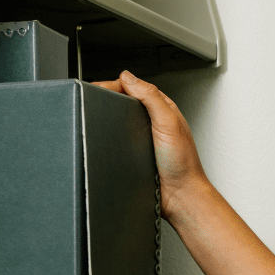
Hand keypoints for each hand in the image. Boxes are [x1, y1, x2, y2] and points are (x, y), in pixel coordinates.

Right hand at [90, 70, 209, 219]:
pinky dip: (109, 139)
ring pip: (119, 121)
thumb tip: (129, 77)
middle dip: (109, 99)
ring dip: (107, 120)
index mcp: (163, 109)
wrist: (179, 197)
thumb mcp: (168, 122)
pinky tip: (104, 140)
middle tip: (93, 99)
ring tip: (95, 115)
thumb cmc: (182, 164)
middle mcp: (153, 122)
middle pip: (125, 102)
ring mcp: (143, 138)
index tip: (100, 87)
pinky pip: (117, 142)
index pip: (135, 87)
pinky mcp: (134, 154)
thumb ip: (151, 97)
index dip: (117, 84)